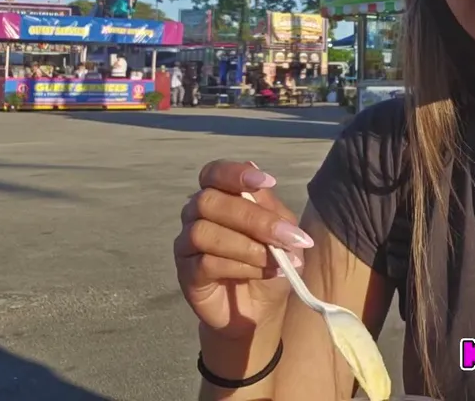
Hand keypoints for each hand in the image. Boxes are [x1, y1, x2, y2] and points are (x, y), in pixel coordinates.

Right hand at [174, 160, 314, 340]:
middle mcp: (196, 214)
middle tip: (288, 237)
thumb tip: (255, 167)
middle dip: (254, 219)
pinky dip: (241, 266)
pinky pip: (206, 262)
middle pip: (210, 202)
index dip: (235, 173)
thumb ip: (269, 206)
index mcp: (220, 196)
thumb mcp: (281, 231)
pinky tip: (264, 273)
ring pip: (205, 232)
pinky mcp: (186, 274)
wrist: (262, 307)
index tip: (268, 182)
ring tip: (277, 261)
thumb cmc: (271, 261)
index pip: (214, 173)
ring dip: (248, 246)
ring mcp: (187, 244)